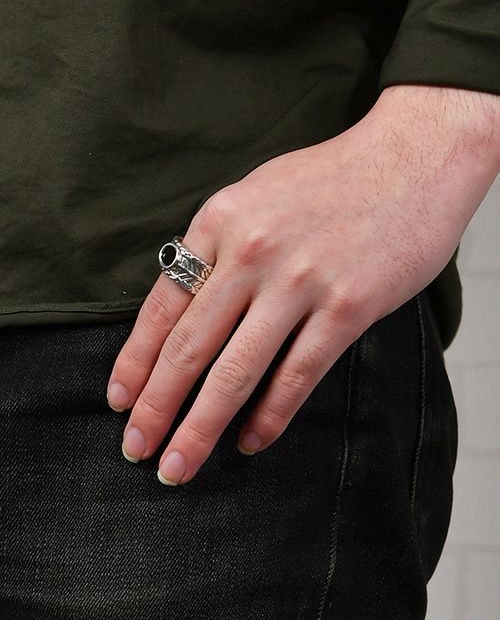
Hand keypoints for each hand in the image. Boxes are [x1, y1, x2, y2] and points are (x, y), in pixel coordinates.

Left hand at [106, 84, 499, 484]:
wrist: (412, 158)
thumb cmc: (330, 179)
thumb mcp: (255, 196)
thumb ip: (219, 247)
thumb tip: (189, 310)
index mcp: (220, 221)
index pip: (162, 306)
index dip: (135, 361)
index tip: (118, 400)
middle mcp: (252, 252)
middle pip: (189, 348)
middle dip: (156, 408)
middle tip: (136, 450)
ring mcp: (300, 281)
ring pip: (235, 372)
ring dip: (201, 428)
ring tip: (178, 466)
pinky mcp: (348, 306)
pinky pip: (297, 376)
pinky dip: (269, 417)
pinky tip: (250, 441)